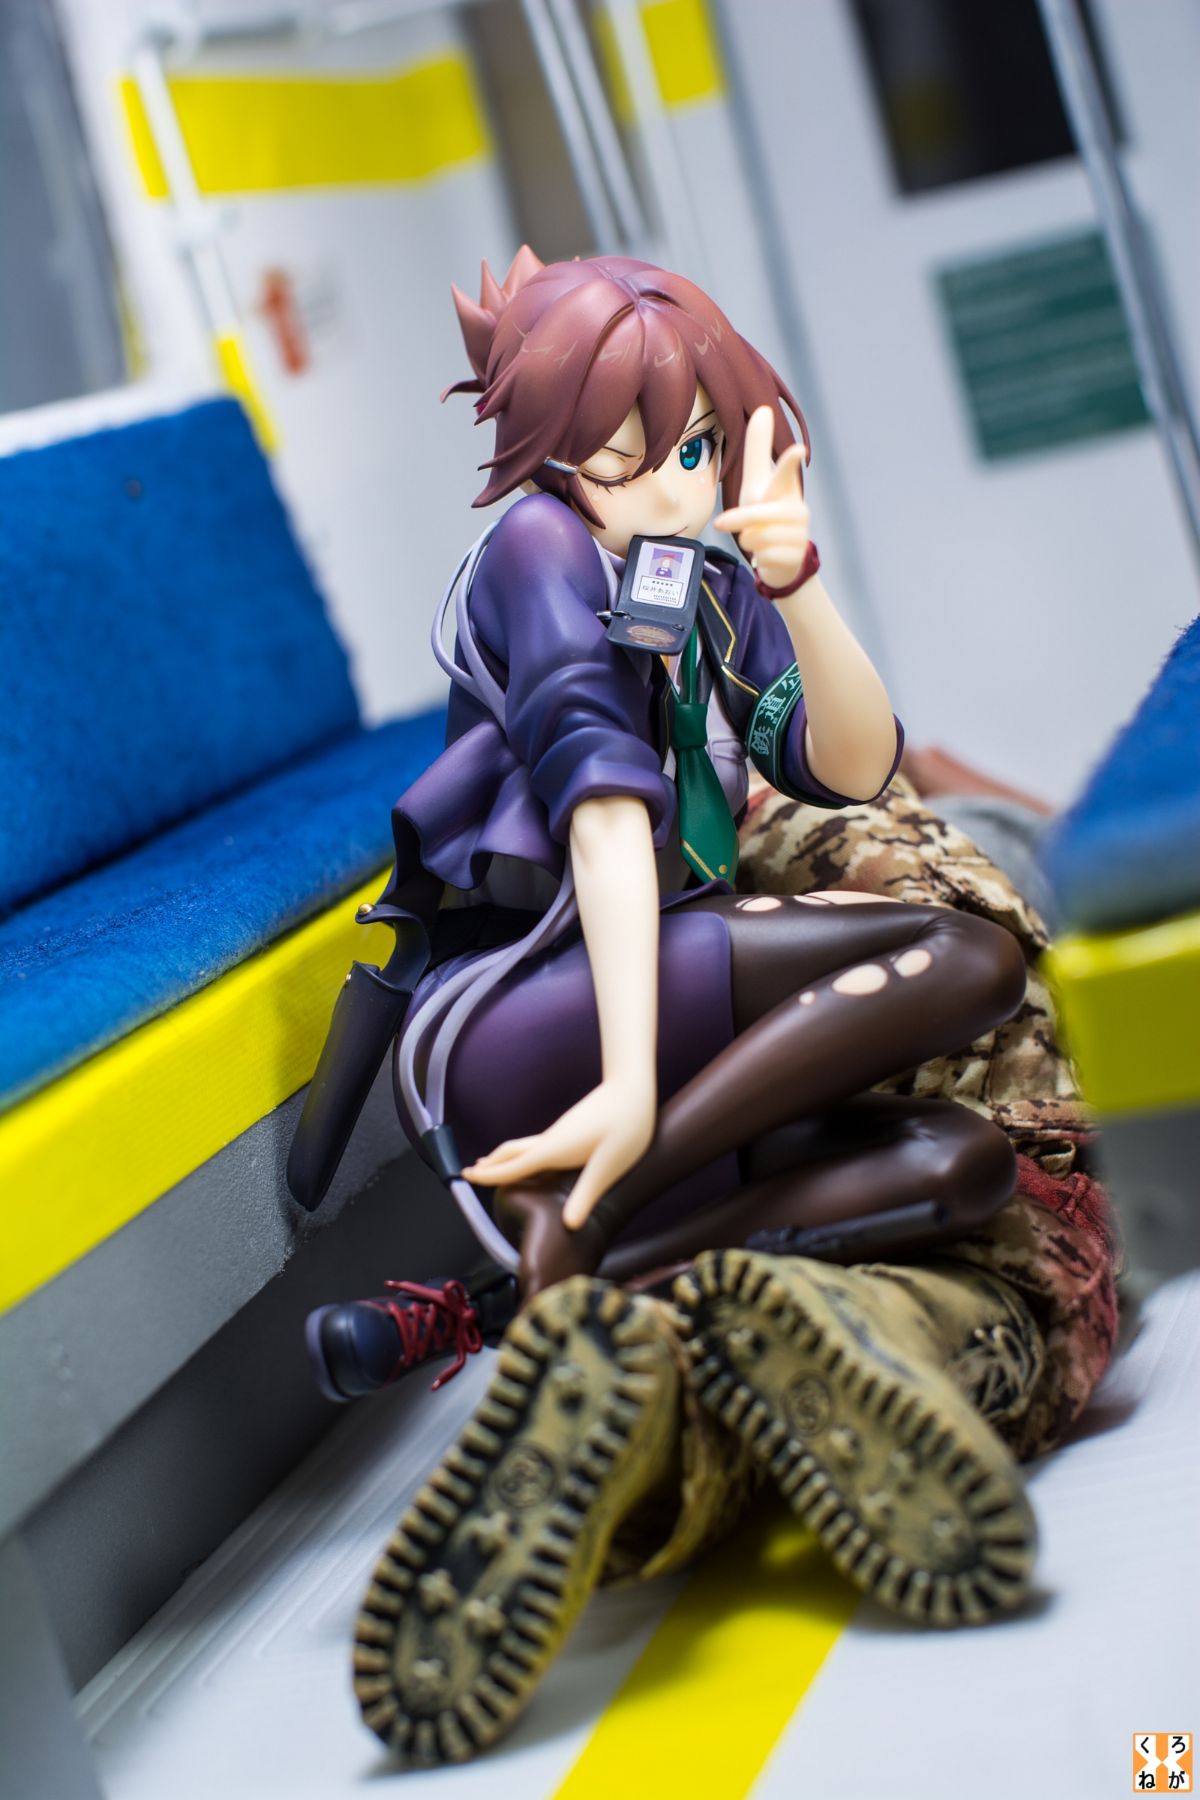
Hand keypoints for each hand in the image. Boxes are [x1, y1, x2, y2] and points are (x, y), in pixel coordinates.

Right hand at [460, 1077, 655, 1229]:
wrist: (633, 1087)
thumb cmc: (627, 1125)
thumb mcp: (609, 1164)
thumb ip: (587, 1194)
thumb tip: (569, 1225)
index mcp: (555, 1150)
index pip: (514, 1166)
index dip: (490, 1175)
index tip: (466, 1178)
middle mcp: (551, 1140)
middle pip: (510, 1152)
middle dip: (490, 1164)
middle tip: (470, 1174)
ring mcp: (559, 1132)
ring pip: (522, 1146)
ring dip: (503, 1157)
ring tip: (491, 1166)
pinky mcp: (569, 1128)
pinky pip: (535, 1144)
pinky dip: (520, 1153)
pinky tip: (530, 1159)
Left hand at [714, 404, 810, 591]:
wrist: (781, 559)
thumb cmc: (766, 513)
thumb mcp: (757, 483)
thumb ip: (758, 450)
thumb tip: (764, 408)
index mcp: (786, 489)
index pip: (785, 473)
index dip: (788, 462)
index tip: (797, 450)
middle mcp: (797, 509)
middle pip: (757, 512)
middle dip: (738, 520)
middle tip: (721, 524)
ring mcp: (800, 533)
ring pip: (757, 537)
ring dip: (747, 540)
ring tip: (756, 539)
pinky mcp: (796, 556)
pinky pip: (764, 557)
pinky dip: (758, 558)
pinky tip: (767, 556)